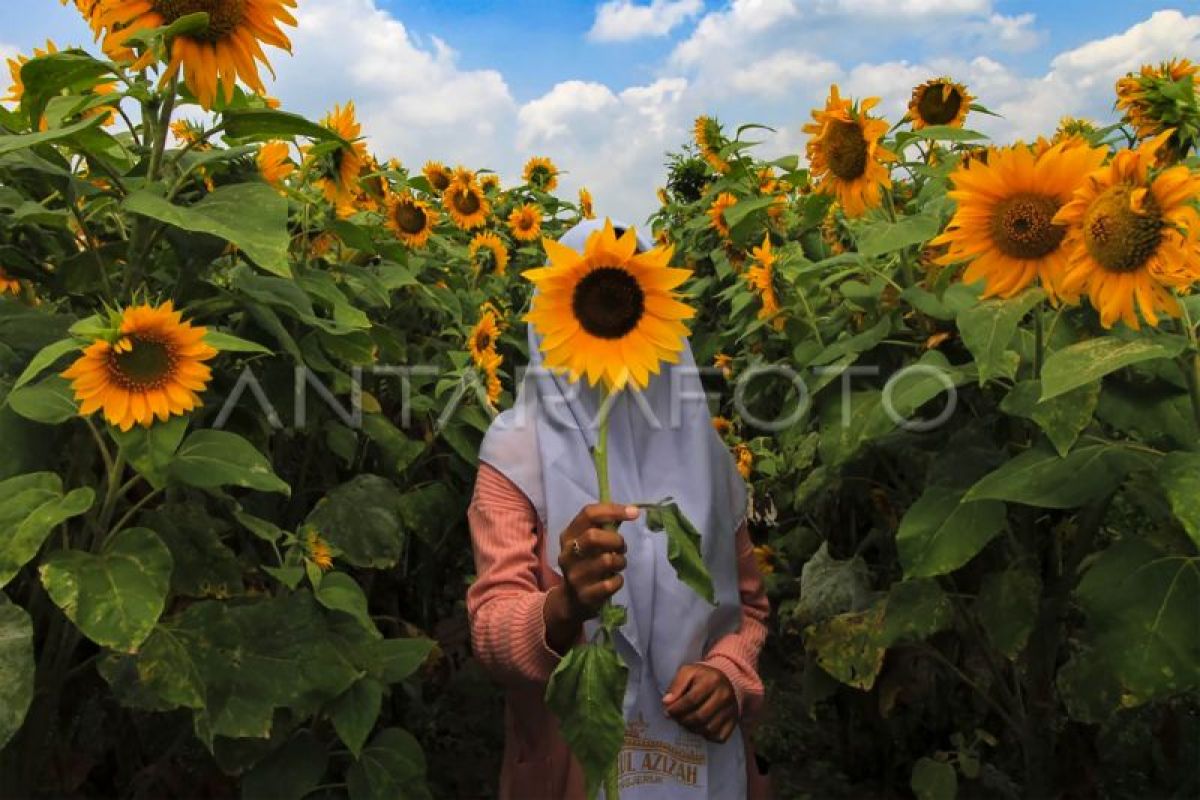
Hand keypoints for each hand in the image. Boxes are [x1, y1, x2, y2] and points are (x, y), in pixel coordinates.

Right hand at [556, 502, 635, 621]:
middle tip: (622, 548)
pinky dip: (618, 580)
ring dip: (620, 561)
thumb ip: (604, 527)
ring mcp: (574, 576)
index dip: (613, 510)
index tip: (634, 513)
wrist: (571, 599)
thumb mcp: (588, 543)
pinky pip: (610, 583)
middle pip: (593, 536)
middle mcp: (567, 554)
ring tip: (618, 564)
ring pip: (606, 561)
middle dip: (616, 540)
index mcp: (568, 535)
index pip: (588, 514)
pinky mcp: (584, 595)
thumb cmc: (586, 563)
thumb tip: (632, 510)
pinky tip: (614, 579)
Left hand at [662, 664, 737, 742]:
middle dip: (682, 720)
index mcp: (712, 681)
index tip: (668, 712)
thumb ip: (676, 685)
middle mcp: (724, 696)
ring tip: (686, 722)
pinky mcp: (734, 721)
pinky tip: (700, 726)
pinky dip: (706, 736)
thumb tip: (666, 703)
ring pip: (709, 729)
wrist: (727, 678)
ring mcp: (731, 710)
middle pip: (700, 717)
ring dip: (693, 729)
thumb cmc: (703, 676)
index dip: (676, 709)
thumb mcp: (687, 672)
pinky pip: (719, 737)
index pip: (691, 700)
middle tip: (676, 718)